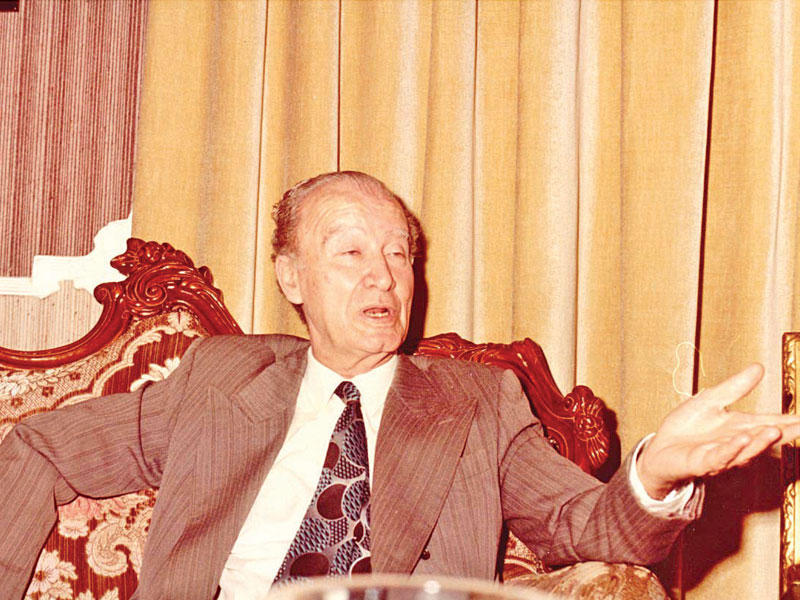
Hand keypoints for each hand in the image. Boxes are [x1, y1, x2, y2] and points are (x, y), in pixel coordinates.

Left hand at [636, 364, 799, 499]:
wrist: (661, 449)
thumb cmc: (688, 427)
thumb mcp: (710, 400)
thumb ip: (734, 387)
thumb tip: (759, 367)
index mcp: (740, 427)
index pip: (770, 422)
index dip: (791, 421)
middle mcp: (736, 443)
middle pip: (763, 439)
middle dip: (784, 433)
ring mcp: (720, 455)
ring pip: (744, 450)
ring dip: (759, 442)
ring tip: (773, 430)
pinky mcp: (701, 462)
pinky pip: (718, 457)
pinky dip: (730, 449)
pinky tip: (740, 440)